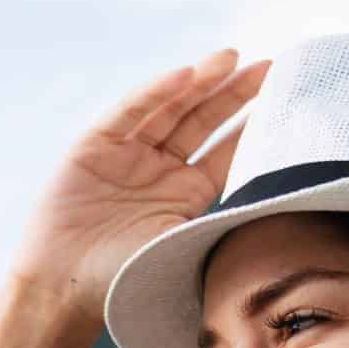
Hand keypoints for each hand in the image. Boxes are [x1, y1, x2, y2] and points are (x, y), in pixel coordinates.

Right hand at [10, 48, 270, 329]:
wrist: (63, 290)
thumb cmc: (126, 282)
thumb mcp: (184, 247)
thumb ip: (221, 221)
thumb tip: (280, 203)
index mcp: (186, 194)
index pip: (226, 151)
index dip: (252, 124)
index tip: (285, 99)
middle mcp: (159, 169)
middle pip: (202, 121)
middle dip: (233, 93)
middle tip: (269, 66)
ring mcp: (126, 154)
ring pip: (169, 108)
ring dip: (199, 82)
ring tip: (230, 58)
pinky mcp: (94, 145)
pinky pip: (128, 112)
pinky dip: (154, 92)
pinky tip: (184, 75)